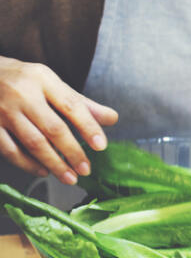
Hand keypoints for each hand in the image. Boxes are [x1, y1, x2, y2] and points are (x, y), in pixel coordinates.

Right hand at [0, 57, 117, 183]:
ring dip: (54, 163)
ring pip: (33, 142)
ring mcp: (3, 111)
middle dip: (73, 152)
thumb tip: (112, 119)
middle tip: (86, 170)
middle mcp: (23, 94)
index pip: (72, 105)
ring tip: (70, 178)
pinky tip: (44, 171)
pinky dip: (28, 164)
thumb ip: (82, 103)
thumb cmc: (26, 82)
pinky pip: (10, 150)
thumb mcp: (52, 84)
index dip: (88, 126)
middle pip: (53, 128)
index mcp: (43, 79)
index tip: (101, 146)